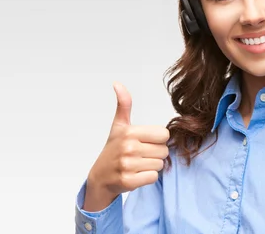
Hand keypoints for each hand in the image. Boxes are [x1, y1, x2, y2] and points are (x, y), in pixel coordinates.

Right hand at [83, 82, 169, 210]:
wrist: (100, 177)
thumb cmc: (113, 149)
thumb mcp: (118, 126)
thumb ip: (123, 104)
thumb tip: (117, 83)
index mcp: (129, 132)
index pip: (164, 134)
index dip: (157, 139)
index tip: (145, 142)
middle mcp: (128, 148)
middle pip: (164, 151)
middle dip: (155, 154)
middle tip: (141, 155)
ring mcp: (127, 165)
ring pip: (160, 165)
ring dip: (152, 166)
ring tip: (138, 164)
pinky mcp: (129, 181)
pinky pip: (153, 177)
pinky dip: (147, 177)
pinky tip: (136, 174)